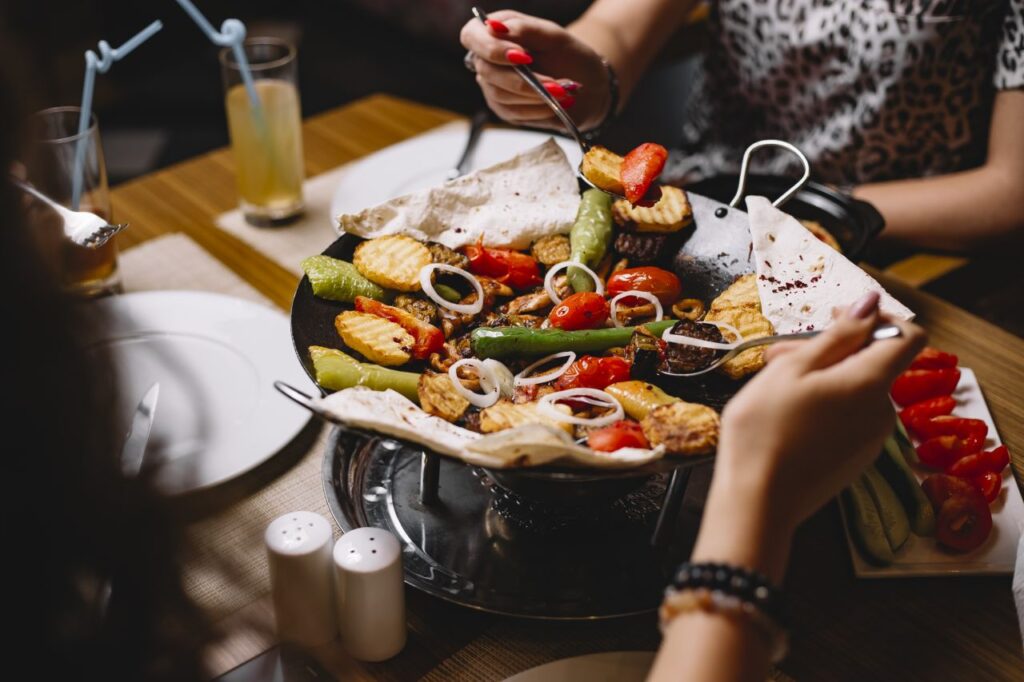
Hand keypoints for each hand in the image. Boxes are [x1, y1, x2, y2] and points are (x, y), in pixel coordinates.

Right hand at [459, 10, 610, 130]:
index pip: (472, 36)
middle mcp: (488, 59)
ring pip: (500, 95)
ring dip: (535, 95)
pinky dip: (537, 109)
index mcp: (496, 32)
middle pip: (487, 71)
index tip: (524, 56)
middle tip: (556, 82)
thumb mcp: (553, 36)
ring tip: (564, 92)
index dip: (492, 48)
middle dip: (523, 79)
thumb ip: (524, 29)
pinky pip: (513, 113)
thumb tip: (494, 27)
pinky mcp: (504, 109)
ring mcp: (493, 86)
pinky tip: (555, 104)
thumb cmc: (570, 55)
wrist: (589, 85)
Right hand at [694, 292, 925, 579]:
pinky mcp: (855, 458)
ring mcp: (871, 439)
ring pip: (855, 390)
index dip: (877, 319)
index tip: (834, 321)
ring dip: (820, 376)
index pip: (909, 336)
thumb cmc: (765, 429)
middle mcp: (882, 410)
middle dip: (831, 349)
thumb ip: (839, 335)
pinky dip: (823, 404)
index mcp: (871, 383)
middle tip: (777, 354)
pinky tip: (785, 413)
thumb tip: (871, 303)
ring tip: (772, 384)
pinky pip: (848, 417)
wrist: (757, 501)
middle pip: (872, 363)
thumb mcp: (793, 369)